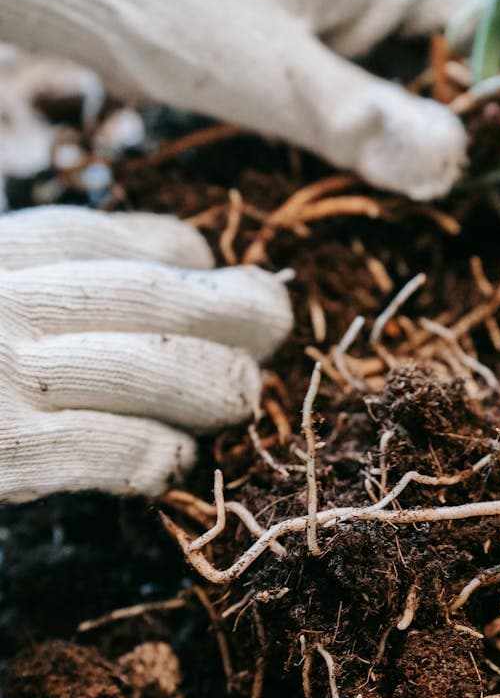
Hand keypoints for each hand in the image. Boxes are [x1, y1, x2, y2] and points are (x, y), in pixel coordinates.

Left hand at [0, 0, 476, 198]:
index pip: (470, 20)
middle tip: (465, 185)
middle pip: (434, 53)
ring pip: (386, 77)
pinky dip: (356, 130)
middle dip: (451, 116)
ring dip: (400, 130)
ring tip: (423, 192)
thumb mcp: (276, 79)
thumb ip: (365, 123)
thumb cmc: (175, 12)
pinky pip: (342, 89)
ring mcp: (318, 14)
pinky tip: (360, 173)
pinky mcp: (284, 44)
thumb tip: (454, 166)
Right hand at [0, 206, 291, 502]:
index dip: (173, 251)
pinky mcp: (7, 455)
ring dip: (213, 382)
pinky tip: (179, 459)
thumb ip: (35, 286)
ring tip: (243, 394)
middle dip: (229, 308)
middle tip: (275, 318)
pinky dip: (159, 450)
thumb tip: (174, 263)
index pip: (93, 238)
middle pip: (146, 295)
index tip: (212, 265)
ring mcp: (2, 377)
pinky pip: (115, 447)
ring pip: (149, 368)